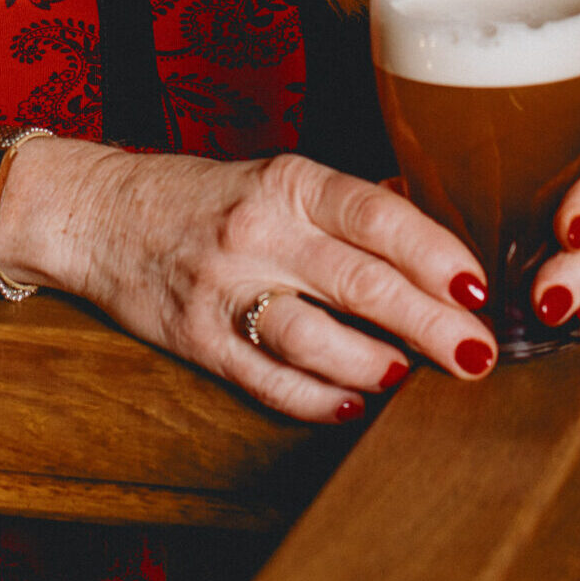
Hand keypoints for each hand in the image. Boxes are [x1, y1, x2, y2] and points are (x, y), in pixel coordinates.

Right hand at [0, 140, 498, 421]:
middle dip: (429, 323)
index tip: (479, 286)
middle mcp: (257, 231)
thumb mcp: (278, 177)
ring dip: (376, 364)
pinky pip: (269, 380)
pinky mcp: (197, 339)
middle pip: (359, 283)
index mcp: (287, 182)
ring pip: (315, 338)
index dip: (434, 251)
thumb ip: (349, 205)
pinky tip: (354, 402)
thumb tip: (434, 225)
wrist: (100, 212)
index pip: (376, 215)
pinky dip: (318, 398)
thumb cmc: (205, 195)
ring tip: (413, 376)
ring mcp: (223, 288)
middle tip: (478, 353)